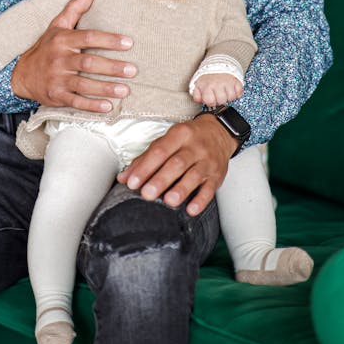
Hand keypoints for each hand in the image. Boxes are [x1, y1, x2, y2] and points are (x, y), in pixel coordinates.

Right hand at [10, 0, 135, 113]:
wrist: (21, 74)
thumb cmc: (45, 48)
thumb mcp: (56, 26)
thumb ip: (74, 8)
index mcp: (63, 41)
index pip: (88, 38)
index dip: (108, 40)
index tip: (128, 43)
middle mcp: (59, 60)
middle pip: (88, 63)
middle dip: (111, 68)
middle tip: (132, 70)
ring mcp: (57, 79)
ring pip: (84, 84)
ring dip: (105, 88)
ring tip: (126, 90)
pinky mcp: (55, 96)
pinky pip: (75, 102)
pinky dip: (91, 106)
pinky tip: (108, 107)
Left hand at [116, 112, 238, 215]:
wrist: (219, 133)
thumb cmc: (188, 138)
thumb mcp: (167, 140)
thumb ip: (145, 158)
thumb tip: (124, 178)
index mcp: (179, 134)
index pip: (160, 151)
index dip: (145, 167)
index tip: (133, 182)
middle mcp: (195, 147)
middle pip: (177, 164)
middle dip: (161, 180)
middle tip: (146, 194)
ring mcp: (208, 161)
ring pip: (194, 175)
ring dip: (181, 189)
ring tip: (169, 201)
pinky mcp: (218, 175)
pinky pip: (210, 189)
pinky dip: (201, 200)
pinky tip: (191, 210)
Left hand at [191, 72, 242, 109]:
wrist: (217, 63)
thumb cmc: (208, 76)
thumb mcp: (198, 84)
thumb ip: (196, 94)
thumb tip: (199, 100)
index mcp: (207, 86)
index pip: (210, 102)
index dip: (211, 102)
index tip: (211, 98)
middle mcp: (218, 84)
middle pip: (222, 101)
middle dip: (220, 100)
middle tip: (218, 94)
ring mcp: (228, 82)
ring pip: (231, 97)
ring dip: (228, 96)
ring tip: (225, 91)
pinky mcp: (236, 80)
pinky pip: (239, 92)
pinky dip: (237, 93)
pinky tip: (231, 89)